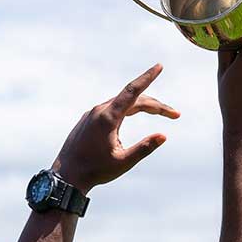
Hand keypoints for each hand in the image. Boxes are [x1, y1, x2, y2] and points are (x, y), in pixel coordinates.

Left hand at [49, 64, 179, 190]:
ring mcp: (93, 114)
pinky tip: (135, 113)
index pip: (133, 91)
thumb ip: (144, 148)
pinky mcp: (89, 119)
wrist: (67, 175)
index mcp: (108, 117)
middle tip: (175, 114)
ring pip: (123, 103)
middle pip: (133, 99)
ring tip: (160, 113)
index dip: (148, 78)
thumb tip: (163, 136)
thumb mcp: (123, 162)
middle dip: (155, 105)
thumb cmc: (95, 171)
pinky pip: (113, 108)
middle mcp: (100, 111)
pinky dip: (129, 109)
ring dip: (143, 106)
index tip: (159, 66)